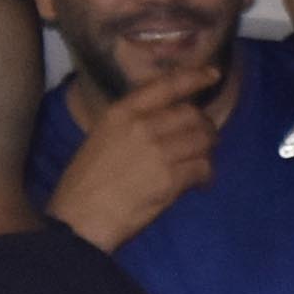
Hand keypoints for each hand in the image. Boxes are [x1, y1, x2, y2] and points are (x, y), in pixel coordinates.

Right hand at [48, 65, 222, 251]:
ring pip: (202, 140)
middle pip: (191, 115)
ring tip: (201, 162)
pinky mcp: (170, 179)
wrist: (80, 219)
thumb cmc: (85, 182)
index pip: (166, 86)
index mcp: (122, 113)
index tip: (213, 74)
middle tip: (204, 139)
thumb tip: (165, 123)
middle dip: (204, 126)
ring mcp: (158, 152)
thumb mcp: (102, 138)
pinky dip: (205, 175)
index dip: (194, 77)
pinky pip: (202, 168)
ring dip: (207, 151)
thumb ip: (132, 125)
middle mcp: (142, 126)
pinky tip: (199, 183)